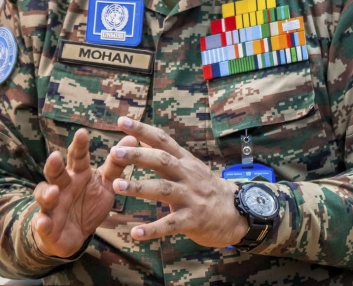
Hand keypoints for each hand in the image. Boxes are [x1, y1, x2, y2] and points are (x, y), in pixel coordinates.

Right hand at [31, 128, 138, 256]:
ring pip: (45, 196)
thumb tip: (132, 137)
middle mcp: (62, 186)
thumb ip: (116, 164)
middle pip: (56, 173)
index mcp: (77, 174)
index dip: (79, 146)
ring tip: (54, 191)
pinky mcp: (46, 225)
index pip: (78, 157)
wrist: (74, 235)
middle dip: (54, 165)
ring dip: (47, 193)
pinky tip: (42, 222)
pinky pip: (42, 223)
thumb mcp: (106, 184)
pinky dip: (41, 223)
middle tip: (55, 156)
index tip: (82, 133)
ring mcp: (52, 205)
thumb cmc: (89, 203)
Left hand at [109, 116, 250, 247]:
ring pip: (163, 189)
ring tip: (117, 185)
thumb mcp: (191, 167)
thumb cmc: (207, 188)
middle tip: (115, 152)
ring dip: (139, 187)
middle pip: (162, 161)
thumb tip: (143, 138)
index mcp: (185, 161)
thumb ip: (168, 155)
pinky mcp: (192, 220)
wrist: (238, 212)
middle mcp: (188, 175)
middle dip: (137, 156)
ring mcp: (191, 197)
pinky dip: (152, 230)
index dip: (142, 130)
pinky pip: (169, 224)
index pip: (162, 140)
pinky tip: (135, 233)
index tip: (122, 121)